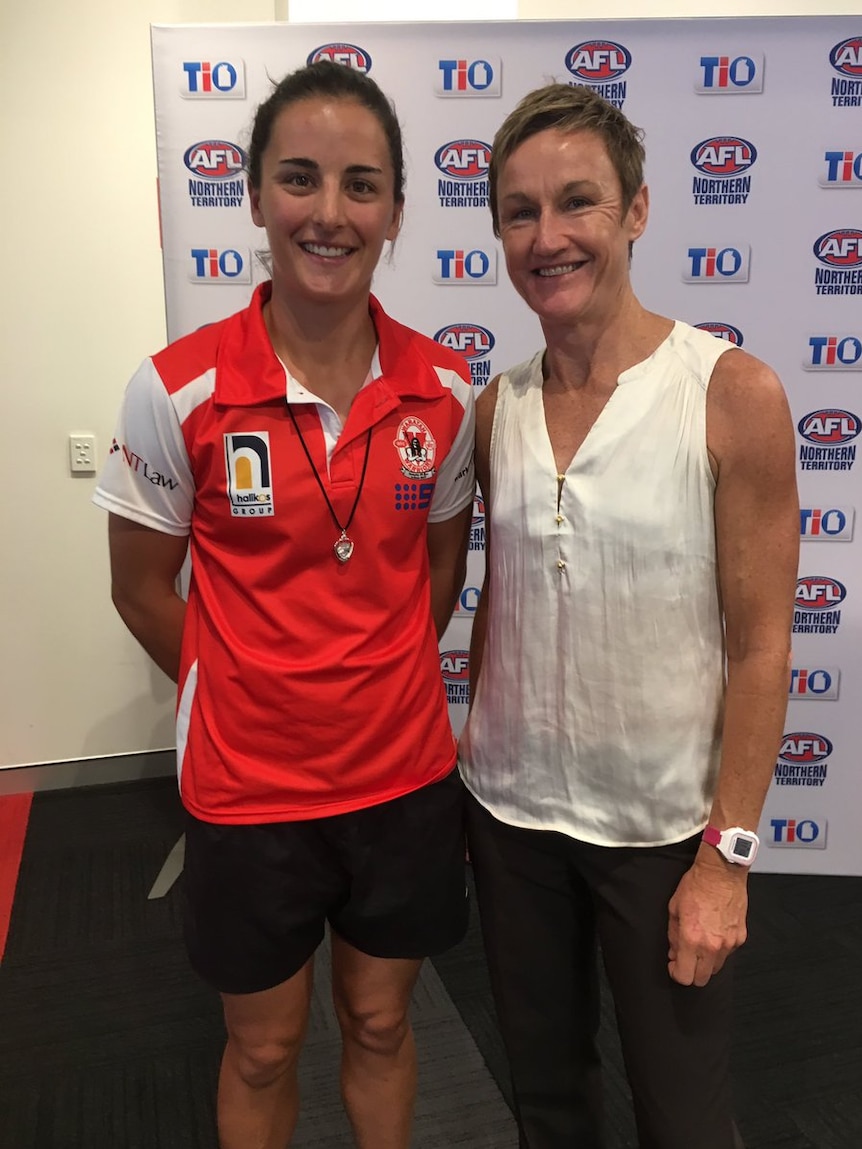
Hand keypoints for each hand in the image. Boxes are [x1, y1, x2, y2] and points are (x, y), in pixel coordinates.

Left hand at [667, 848, 748, 986]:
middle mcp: (712, 946)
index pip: (684, 976)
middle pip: (702, 979)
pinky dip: (720, 949)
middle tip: (685, 958)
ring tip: (700, 944)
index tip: (674, 965)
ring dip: (706, 962)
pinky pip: (728, 953)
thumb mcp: (674, 909)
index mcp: (692, 939)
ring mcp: (729, 943)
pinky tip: (714, 933)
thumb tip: (674, 952)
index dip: (676, 973)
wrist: (721, 872)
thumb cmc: (697, 885)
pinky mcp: (740, 937)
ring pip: (717, 968)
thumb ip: (673, 935)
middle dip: (691, 972)